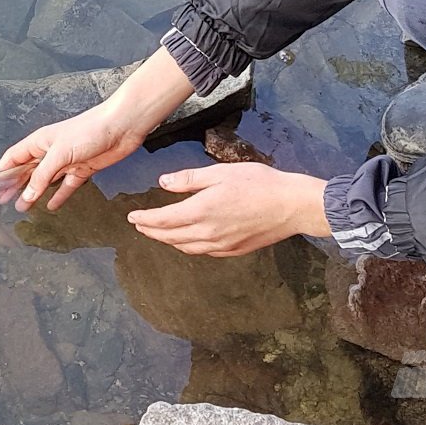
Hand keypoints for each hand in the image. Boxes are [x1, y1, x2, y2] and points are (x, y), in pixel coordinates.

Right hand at [0, 46, 196, 210]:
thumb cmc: (90, 130)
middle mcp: (51, 151)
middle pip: (27, 170)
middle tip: (3, 201)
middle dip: (15, 185)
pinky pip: (66, 186)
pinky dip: (58, 196)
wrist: (121, 127)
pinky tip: (51, 206)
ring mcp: (66, 161)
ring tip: (23, 207)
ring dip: (34, 193)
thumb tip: (27, 194)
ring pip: (45, 180)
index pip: (13, 157)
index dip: (1, 171)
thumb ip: (42, 175)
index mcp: (40, 141)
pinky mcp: (82, 169)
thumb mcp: (60, 153)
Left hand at [127, 163, 330, 256]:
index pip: (164, 220)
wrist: (292, 206)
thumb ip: (189, 179)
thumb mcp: (220, 173)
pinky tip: (189, 241)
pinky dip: (190, 246)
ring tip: (159, 234)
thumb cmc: (259, 184)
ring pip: (187, 247)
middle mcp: (209, 232)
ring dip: (169, 241)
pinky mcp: (235, 250)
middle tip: (140, 226)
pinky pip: (204, 251)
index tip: (132, 217)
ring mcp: (222, 245)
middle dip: (152, 232)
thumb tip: (163, 182)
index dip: (145, 220)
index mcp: (202, 211)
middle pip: (171, 237)